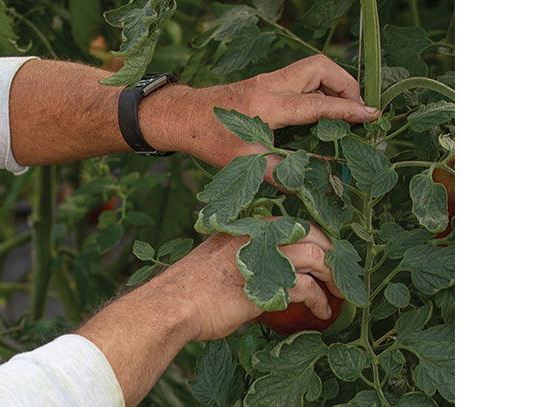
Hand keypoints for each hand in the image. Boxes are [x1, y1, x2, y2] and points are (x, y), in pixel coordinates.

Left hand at [155, 55, 377, 175]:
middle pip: (321, 68)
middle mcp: (272, 85)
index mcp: (269, 106)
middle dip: (346, 84)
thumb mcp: (244, 165)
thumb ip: (279, 174)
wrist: (185, 116)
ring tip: (344, 108)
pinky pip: (301, 75)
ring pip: (313, 68)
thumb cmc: (210, 141)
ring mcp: (270, 78)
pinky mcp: (267, 80)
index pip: (319, 104)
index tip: (372, 116)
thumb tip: (309, 187)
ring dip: (333, 83)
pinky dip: (318, 86)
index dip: (349, 111)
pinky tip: (321, 107)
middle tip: (358, 109)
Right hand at [165, 219, 338, 341]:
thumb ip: (250, 262)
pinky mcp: (268, 283)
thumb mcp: (224, 263)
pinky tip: (323, 311)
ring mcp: (265, 257)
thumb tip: (272, 279)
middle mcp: (260, 235)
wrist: (172, 306)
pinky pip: (306, 288)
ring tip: (339, 293)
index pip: (296, 226)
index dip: (319, 240)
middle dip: (334, 257)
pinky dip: (320, 300)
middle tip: (342, 276)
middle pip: (313, 238)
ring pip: (317, 258)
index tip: (330, 258)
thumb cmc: (192, 290)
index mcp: (249, 226)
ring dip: (333, 278)